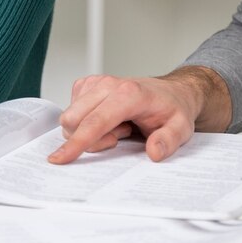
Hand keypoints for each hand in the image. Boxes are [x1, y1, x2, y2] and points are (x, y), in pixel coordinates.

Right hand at [49, 66, 231, 164]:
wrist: (171, 92)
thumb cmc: (172, 109)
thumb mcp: (181, 128)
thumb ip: (169, 140)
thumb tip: (154, 152)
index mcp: (128, 93)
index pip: (94, 121)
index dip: (76, 142)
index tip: (60, 158)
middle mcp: (107, 84)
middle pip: (74, 121)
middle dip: (91, 139)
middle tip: (121, 136)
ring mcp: (95, 83)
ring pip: (70, 119)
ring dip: (90, 132)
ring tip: (119, 127)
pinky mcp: (87, 86)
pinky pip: (72, 113)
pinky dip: (86, 123)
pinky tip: (109, 121)